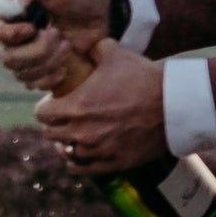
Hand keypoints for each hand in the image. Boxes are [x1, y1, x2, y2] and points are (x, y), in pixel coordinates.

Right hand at [0, 0, 110, 93]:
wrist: (103, 11)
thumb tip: (15, 3)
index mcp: (9, 12)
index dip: (5, 34)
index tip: (31, 29)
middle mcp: (12, 36)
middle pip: (7, 57)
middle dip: (37, 49)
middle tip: (59, 33)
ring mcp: (26, 56)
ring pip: (21, 73)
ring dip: (48, 61)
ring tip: (67, 44)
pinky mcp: (41, 70)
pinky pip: (34, 85)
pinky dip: (51, 77)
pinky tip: (66, 65)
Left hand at [33, 41, 167, 173]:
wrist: (173, 104)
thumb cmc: (144, 78)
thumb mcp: (116, 54)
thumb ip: (95, 49)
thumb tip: (88, 47)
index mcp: (77, 106)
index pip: (42, 114)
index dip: (46, 106)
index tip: (55, 102)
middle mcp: (82, 132)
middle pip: (50, 134)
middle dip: (55, 124)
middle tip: (66, 117)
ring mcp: (97, 150)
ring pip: (66, 152)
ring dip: (67, 143)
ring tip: (75, 135)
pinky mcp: (113, 163)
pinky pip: (82, 169)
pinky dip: (78, 162)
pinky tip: (80, 155)